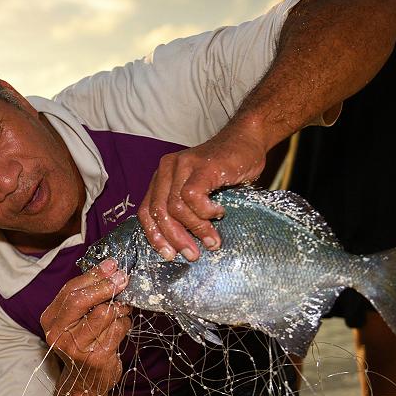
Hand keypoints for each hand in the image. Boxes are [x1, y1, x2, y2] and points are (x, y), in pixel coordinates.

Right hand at [39, 258, 130, 395]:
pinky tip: (122, 325)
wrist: (86, 382)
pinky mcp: (96, 359)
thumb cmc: (83, 344)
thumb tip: (109, 269)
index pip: (70, 291)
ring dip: (119, 307)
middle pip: (81, 301)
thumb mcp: (75, 320)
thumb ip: (85, 298)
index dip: (93, 276)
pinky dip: (124, 323)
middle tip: (122, 278)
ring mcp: (76, 348)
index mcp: (50, 320)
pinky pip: (117, 330)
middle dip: (105, 286)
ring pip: (104, 314)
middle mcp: (58, 335)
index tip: (111, 265)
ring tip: (122, 308)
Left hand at [138, 130, 266, 260]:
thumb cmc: (226, 169)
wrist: (248, 140)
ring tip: (211, 239)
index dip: (155, 236)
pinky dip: (205, 212)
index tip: (169, 255)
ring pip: (176, 207)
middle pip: (159, 212)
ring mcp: (183, 165)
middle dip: (175, 238)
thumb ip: (186, 210)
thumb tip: (183, 246)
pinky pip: (192, 196)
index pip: (147, 211)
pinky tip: (218, 213)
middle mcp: (167, 169)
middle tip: (192, 254)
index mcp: (162, 177)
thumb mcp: (199, 191)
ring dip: (195, 229)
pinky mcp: (202, 166)